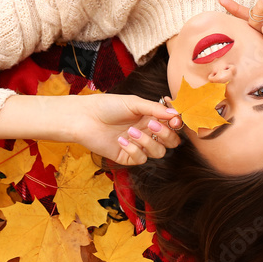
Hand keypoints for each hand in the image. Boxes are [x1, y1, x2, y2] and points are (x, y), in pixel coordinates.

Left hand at [66, 93, 182, 165]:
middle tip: (151, 124)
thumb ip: (156, 109)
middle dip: (165, 134)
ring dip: (147, 142)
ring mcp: (138, 146)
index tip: (174, 121)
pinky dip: (133, 149)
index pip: (173, 126)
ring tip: (131, 131)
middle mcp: (148, 132)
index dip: (177, 125)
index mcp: (151, 117)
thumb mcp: (134, 103)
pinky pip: (140, 159)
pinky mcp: (127, 157)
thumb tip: (176, 113)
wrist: (85, 118)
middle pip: (171, 142)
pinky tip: (121, 140)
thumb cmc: (108, 106)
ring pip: (158, 152)